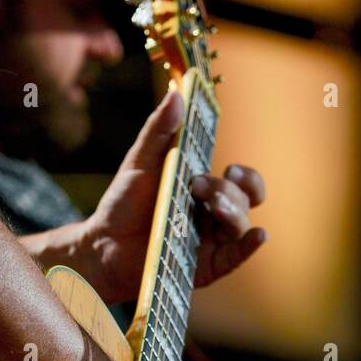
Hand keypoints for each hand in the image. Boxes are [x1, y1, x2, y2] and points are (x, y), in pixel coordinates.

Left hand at [77, 88, 266, 304]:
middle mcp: (213, 215)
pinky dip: (249, 246)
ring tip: (207, 206)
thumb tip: (177, 93)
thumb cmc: (123, 202)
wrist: (102, 243)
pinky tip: (258, 234)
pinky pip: (236, 257)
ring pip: (240, 224)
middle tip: (200, 187)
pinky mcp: (205, 266)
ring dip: (231, 211)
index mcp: (204, 189)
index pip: (241, 181)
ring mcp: (210, 241)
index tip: (232, 169)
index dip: (245, 175)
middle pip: (244, 200)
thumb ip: (160, 130)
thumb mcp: (141, 160)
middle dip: (230, 191)